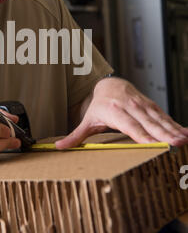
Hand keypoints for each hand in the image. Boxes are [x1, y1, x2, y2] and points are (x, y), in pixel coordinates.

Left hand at [56, 77, 187, 148]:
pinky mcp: (151, 105)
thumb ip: (75, 136)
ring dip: (173, 129)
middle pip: (148, 122)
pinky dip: (176, 124)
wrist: (108, 85)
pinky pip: (164, 116)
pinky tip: (186, 133)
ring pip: (159, 118)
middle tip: (176, 144)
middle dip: (164, 134)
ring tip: (185, 140)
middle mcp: (130, 106)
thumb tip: (58, 148)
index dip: (143, 135)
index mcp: (114, 111)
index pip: (130, 126)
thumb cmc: (98, 106)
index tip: (155, 145)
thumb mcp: (87, 120)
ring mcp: (142, 105)